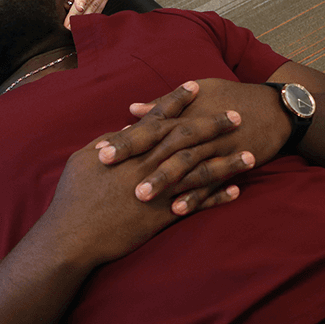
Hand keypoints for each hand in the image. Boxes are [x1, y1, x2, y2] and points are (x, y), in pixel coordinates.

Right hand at [42, 106, 244, 267]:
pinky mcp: (163, 216)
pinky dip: (217, 197)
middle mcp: (149, 165)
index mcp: (130, 149)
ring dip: (227, 162)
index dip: (178, 101)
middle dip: (213, 125)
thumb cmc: (73, 197)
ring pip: (200, 171)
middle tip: (236, 115)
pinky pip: (197, 204)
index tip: (196, 86)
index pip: (159, 118)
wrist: (73, 237)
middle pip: (187, 139)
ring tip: (251, 155)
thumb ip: (106, 143)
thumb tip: (123, 130)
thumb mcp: (81, 160)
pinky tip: (236, 191)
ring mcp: (159, 190)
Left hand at [111, 79, 290, 210]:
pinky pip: (212, 183)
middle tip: (109, 171)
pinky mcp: (233, 163)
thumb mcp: (198, 95)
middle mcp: (198, 130)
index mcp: (185, 113)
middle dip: (136, 158)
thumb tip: (131, 110)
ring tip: (140, 196)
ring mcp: (217, 147)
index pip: (149, 126)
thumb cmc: (229, 98)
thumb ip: (162, 106)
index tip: (99, 151)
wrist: (274, 108)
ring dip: (164, 180)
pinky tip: (177, 210)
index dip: (125, 139)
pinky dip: (196, 196)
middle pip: (163, 145)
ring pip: (187, 165)